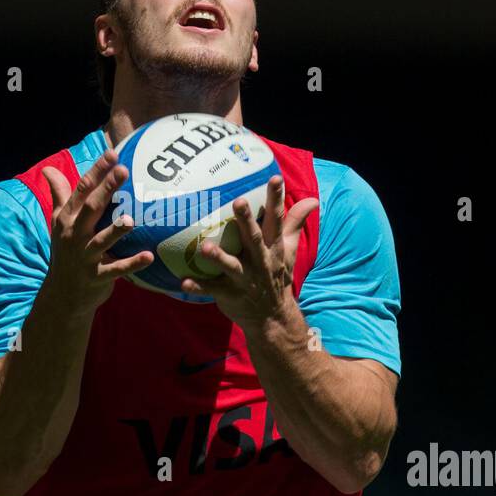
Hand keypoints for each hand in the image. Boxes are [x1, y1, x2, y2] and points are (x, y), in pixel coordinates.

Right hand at [42, 151, 153, 316]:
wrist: (62, 294)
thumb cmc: (65, 252)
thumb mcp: (58, 223)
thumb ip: (59, 195)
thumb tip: (47, 168)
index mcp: (68, 219)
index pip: (81, 190)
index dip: (96, 172)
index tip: (112, 154)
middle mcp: (75, 235)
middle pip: (91, 208)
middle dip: (106, 190)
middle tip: (123, 171)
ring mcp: (85, 257)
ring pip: (102, 241)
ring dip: (116, 230)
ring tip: (131, 219)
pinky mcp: (97, 277)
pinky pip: (116, 269)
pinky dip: (132, 264)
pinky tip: (149, 256)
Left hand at [180, 175, 317, 328]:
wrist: (273, 317)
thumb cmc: (277, 275)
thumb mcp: (289, 250)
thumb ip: (295, 223)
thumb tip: (312, 199)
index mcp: (273, 248)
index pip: (276, 220)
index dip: (276, 199)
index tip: (275, 178)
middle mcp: (260, 261)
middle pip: (253, 239)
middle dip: (246, 221)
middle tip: (238, 201)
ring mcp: (245, 280)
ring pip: (231, 266)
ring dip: (218, 257)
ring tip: (203, 247)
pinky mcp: (229, 295)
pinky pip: (211, 290)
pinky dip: (198, 287)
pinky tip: (183, 281)